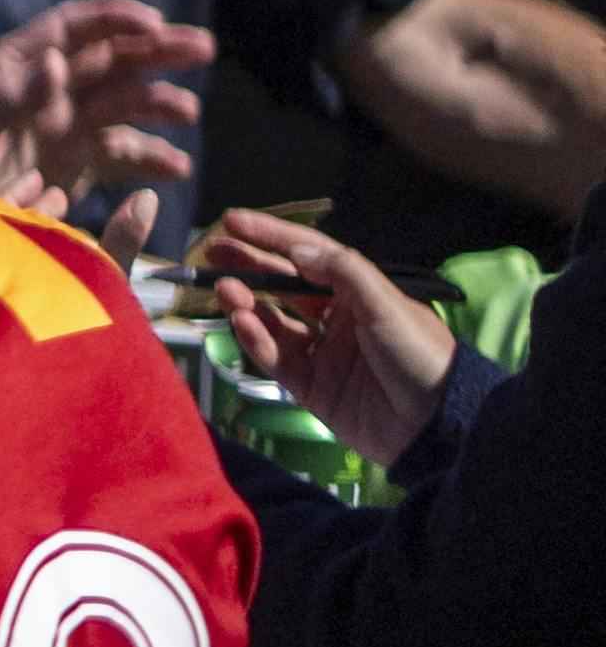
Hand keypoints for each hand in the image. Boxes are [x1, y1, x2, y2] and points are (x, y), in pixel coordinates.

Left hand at [0, 0, 210, 224]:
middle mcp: (48, 91)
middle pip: (112, 60)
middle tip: (204, 47)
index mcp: (15, 66)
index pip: (71, 28)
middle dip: (158, 50)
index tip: (152, 20)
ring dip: (159, 105)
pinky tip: (177, 168)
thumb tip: (54, 62)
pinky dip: (151, 161)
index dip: (112, 18)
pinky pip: (121, 158)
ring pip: (124, 106)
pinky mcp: (76, 168)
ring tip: (187, 111)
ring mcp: (66, 129)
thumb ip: (8, 98)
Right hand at [195, 207, 460, 470]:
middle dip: (247, 268)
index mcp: (361, 294)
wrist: (436, 424)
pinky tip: (243, 324)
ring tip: (225, 290)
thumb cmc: (420, 355)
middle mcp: (338, 319)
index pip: (309, 256)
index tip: (233, 222)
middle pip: (283, 286)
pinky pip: (275, 358)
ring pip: (273, 321)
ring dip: (247, 304)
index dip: (271, 237)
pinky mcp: (310, 387)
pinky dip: (256, 340)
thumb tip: (296, 250)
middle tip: (211, 253)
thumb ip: (343, 272)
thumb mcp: (388, 305)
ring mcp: (322, 353)